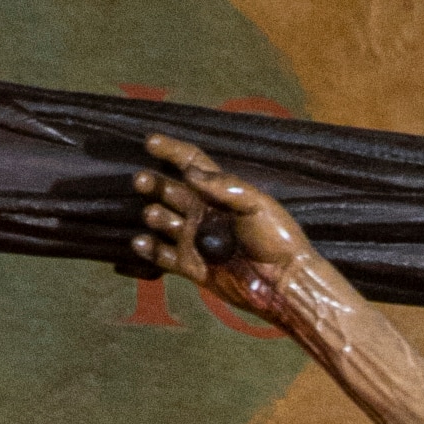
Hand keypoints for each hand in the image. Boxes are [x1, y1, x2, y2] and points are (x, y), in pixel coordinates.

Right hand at [130, 132, 316, 325]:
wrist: (283, 282)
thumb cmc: (276, 238)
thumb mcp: (257, 204)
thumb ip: (225, 186)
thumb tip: (190, 174)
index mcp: (220, 193)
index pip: (192, 164)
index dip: (171, 151)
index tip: (150, 141)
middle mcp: (204, 212)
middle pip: (170, 190)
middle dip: (154, 183)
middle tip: (142, 181)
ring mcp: (196, 239)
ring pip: (163, 221)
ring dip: (153, 214)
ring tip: (153, 214)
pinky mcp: (192, 266)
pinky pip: (163, 256)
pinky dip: (149, 249)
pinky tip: (140, 242)